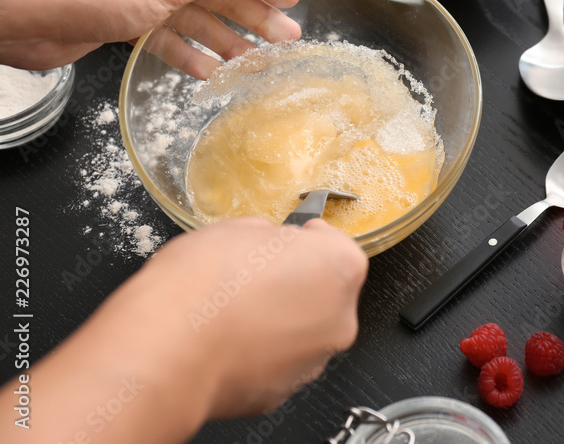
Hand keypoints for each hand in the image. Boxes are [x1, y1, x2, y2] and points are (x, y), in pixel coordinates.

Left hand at [0, 0, 300, 78]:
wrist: (31, 14)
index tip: (294, 0)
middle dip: (255, 15)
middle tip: (286, 39)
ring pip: (199, 18)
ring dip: (227, 40)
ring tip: (256, 63)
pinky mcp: (130, 21)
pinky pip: (171, 38)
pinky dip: (190, 54)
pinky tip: (209, 72)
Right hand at [8, 217, 367, 443]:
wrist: (164, 352)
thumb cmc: (200, 286)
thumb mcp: (238, 229)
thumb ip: (269, 237)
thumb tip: (266, 243)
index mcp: (340, 267)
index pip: (335, 244)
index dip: (304, 239)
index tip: (285, 239)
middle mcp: (338, 318)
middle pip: (324, 291)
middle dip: (295, 282)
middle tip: (252, 276)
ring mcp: (313, 360)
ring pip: (303, 330)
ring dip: (279, 319)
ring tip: (233, 310)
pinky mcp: (283, 392)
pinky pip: (278, 361)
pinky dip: (259, 352)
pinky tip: (226, 340)